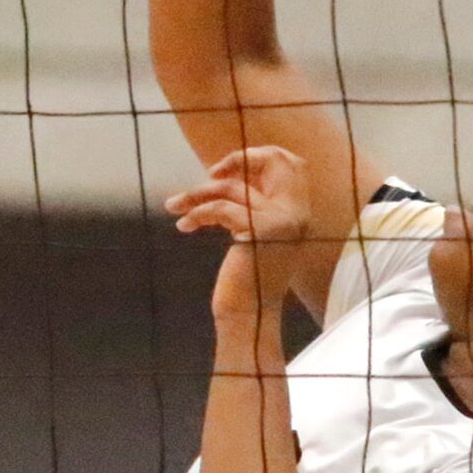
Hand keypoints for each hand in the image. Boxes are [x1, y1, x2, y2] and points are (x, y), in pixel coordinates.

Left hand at [168, 145, 312, 324]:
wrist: (248, 316)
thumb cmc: (245, 279)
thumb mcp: (253, 236)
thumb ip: (251, 207)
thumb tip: (223, 175)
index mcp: (298, 212)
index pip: (291, 163)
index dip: (258, 156)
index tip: (226, 172)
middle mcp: (297, 213)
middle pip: (276, 160)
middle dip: (238, 158)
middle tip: (210, 173)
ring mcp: (282, 221)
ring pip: (232, 186)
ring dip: (196, 194)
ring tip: (173, 206)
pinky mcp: (260, 231)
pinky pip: (220, 207)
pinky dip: (197, 213)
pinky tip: (184, 225)